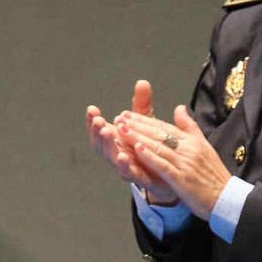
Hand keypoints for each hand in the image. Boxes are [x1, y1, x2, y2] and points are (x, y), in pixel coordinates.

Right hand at [85, 79, 176, 203]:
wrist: (168, 174)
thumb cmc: (152, 148)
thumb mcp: (147, 123)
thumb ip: (143, 104)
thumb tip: (142, 82)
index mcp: (117, 141)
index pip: (99, 130)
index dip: (92, 121)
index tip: (92, 109)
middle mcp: (117, 154)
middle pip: (101, 144)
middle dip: (97, 131)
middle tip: (98, 120)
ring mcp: (127, 167)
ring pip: (112, 158)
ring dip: (108, 145)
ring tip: (107, 132)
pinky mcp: (140, 178)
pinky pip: (129, 173)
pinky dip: (124, 165)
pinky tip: (123, 155)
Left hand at [119, 104, 230, 219]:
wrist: (227, 198)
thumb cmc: (213, 175)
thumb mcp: (203, 146)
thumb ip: (189, 127)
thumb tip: (179, 108)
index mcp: (192, 141)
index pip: (164, 127)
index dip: (144, 120)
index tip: (127, 114)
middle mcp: (189, 149)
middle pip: (159, 134)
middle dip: (137, 125)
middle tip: (120, 118)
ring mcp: (185, 164)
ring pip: (158, 147)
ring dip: (139, 137)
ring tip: (122, 129)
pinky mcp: (182, 179)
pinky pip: (163, 165)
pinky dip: (150, 157)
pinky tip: (136, 149)